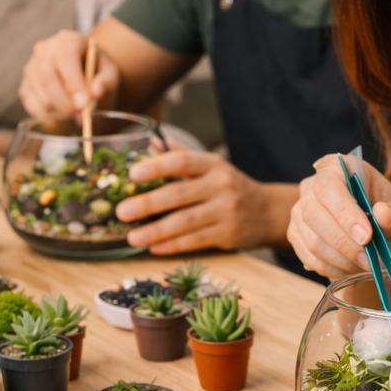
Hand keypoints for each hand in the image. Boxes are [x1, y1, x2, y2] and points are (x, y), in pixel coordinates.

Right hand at [18, 29, 119, 119]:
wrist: (83, 73)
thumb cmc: (97, 71)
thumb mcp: (110, 72)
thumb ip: (106, 80)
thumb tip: (96, 92)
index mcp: (68, 40)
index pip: (65, 57)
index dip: (73, 82)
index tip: (83, 103)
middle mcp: (45, 49)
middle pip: (47, 75)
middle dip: (63, 100)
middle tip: (79, 115)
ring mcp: (32, 66)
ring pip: (38, 91)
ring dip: (57, 109)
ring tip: (75, 113)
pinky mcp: (25, 85)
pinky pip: (31, 103)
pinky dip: (46, 114)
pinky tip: (61, 114)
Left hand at [117, 144, 295, 253]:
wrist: (268, 212)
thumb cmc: (231, 187)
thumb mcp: (212, 166)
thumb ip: (182, 156)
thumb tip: (152, 143)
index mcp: (213, 164)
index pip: (183, 161)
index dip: (158, 166)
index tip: (133, 173)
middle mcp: (221, 185)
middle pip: (180, 194)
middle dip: (148, 203)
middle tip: (122, 212)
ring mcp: (227, 211)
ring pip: (185, 222)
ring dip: (156, 231)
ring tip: (132, 238)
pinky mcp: (229, 234)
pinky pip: (195, 241)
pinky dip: (172, 245)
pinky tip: (154, 247)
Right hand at [287, 154, 390, 278]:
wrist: (382, 246)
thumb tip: (382, 213)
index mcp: (339, 167)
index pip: (330, 185)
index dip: (345, 212)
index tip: (366, 236)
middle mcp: (313, 185)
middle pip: (313, 213)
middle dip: (343, 242)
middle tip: (368, 260)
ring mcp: (301, 210)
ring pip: (311, 239)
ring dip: (339, 259)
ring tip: (363, 265)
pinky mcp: (296, 234)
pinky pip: (307, 256)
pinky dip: (330, 268)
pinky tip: (348, 267)